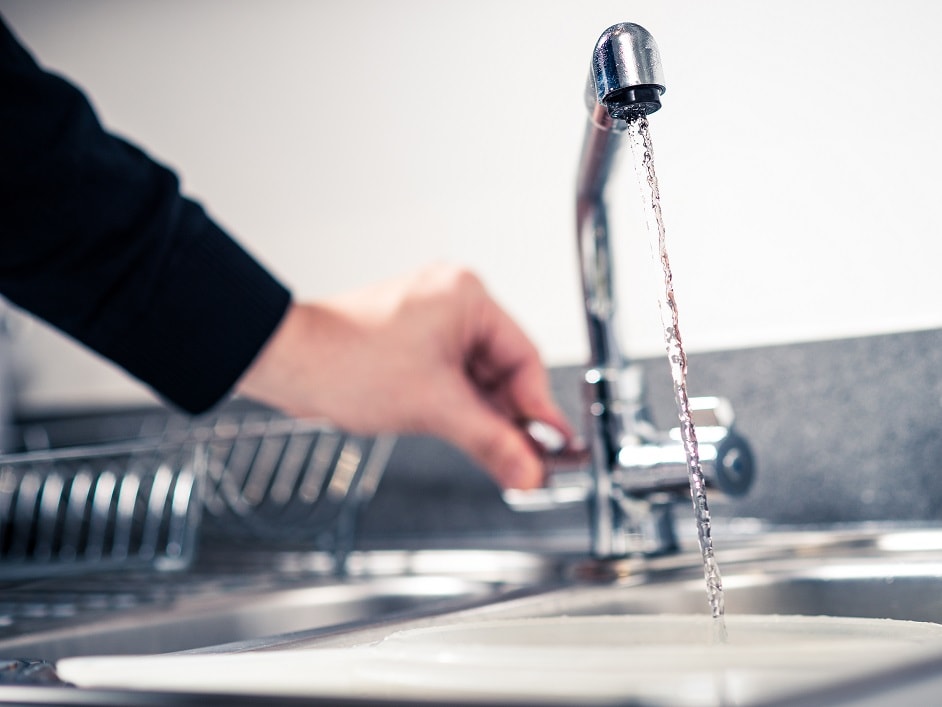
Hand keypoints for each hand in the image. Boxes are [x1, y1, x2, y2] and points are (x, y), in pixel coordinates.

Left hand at [235, 264, 572, 489]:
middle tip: (527, 461)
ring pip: (477, 379)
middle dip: (511, 417)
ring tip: (501, 457)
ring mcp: (430, 324)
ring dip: (485, 418)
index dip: (538, 407)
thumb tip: (528, 468)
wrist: (288, 364)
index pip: (523, 357)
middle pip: (503, 369)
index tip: (551, 445)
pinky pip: (452, 381)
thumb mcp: (434, 407)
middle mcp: (452, 304)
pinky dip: (462, 410)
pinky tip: (472, 438)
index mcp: (466, 298)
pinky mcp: (412, 346)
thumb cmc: (346, 362)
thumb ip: (490, 441)